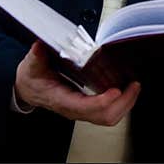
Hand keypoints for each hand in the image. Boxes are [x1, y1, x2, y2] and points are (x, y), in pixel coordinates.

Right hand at [14, 41, 140, 125]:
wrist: (29, 89)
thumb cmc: (33, 78)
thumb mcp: (31, 65)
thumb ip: (36, 56)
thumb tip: (40, 46)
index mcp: (60, 99)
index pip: (83, 106)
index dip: (101, 101)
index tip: (115, 91)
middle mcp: (73, 109)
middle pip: (102, 116)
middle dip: (122, 103)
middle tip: (134, 85)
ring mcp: (82, 111)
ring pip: (108, 117)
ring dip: (125, 104)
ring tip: (135, 87)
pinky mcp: (88, 108)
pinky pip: (108, 112)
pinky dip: (121, 103)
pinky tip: (127, 91)